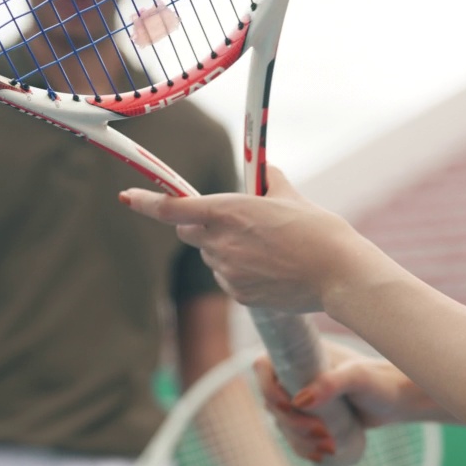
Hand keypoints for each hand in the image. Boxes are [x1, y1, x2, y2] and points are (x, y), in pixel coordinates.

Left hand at [120, 165, 375, 311]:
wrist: (339, 273)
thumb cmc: (320, 231)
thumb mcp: (292, 197)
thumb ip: (270, 182)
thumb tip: (265, 171)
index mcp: (228, 211)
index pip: (172, 208)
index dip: (145, 202)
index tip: (127, 198)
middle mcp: (220, 242)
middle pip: (188, 232)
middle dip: (200, 226)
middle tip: (234, 223)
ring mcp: (228, 271)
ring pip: (211, 257)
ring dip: (226, 250)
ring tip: (268, 249)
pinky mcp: (239, 294)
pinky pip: (229, 279)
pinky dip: (241, 273)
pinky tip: (271, 270)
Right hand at [254, 340, 437, 461]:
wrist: (398, 399)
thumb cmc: (381, 380)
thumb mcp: (358, 377)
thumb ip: (332, 383)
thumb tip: (300, 401)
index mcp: (299, 355)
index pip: (263, 367)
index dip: (268, 389)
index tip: (291, 407)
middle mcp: (295, 374)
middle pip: (272, 402)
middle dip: (292, 423)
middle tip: (321, 433)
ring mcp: (302, 397)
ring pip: (282, 423)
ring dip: (299, 440)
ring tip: (329, 447)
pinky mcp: (311, 417)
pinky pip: (294, 436)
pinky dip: (303, 448)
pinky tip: (319, 456)